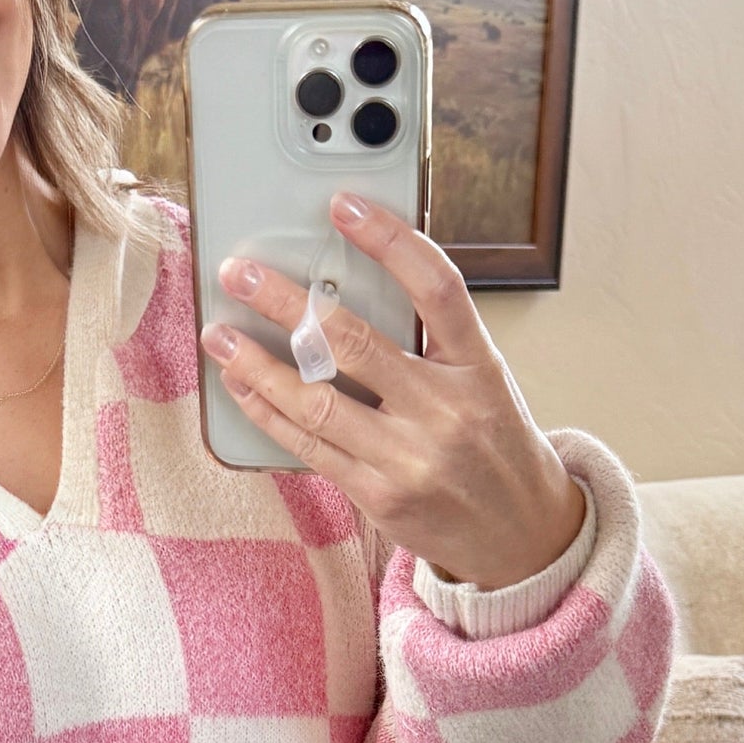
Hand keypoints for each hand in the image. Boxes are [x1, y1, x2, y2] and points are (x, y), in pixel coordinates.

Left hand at [200, 191, 584, 590]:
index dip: (389, 239)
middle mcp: (446, 409)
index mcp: (479, 367)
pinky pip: (308, 446)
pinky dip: (267, 412)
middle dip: (287, 302)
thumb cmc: (495, 448)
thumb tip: (352, 287)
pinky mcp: (379, 495)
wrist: (523, 538)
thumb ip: (433, 341)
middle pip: (355, 341)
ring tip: (220, 334)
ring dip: (257, 364)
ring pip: (317, 399)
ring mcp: (410, 457)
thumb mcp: (485, 383)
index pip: (437, 287)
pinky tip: (240, 385)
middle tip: (241, 272)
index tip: (343, 204)